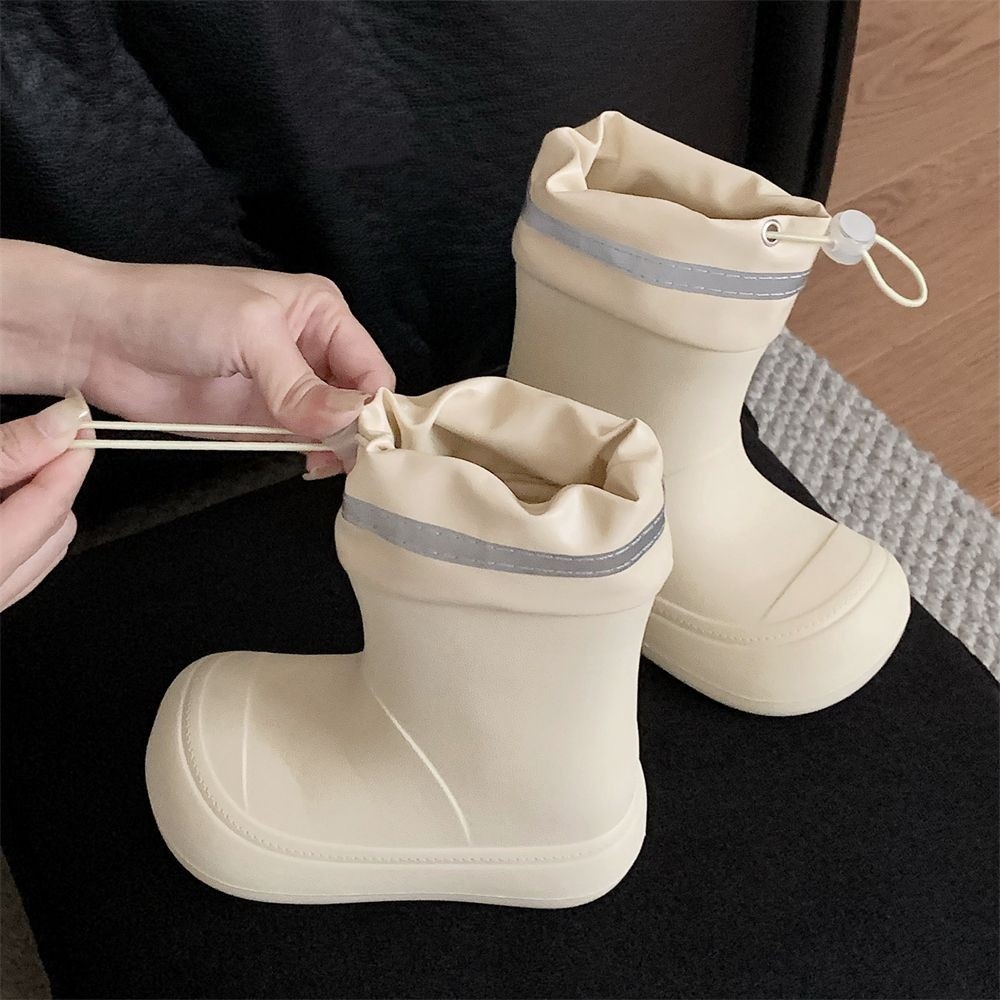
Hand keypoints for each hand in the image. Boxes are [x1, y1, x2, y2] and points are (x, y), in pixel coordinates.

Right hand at [0, 394, 91, 609]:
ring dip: (32, 507)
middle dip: (46, 483)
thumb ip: (8, 452)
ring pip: (43, 549)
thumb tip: (64, 424)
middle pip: (56, 527)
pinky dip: (18, 530)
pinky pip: (20, 568)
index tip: (76, 418)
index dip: (69, 457)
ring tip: (3, 472)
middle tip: (22, 443)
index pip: (52, 504)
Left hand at [1, 241, 395, 476]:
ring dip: (336, 448)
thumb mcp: (248, 333)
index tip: (364, 437)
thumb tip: (349, 423)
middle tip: (343, 456)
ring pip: (335, 427)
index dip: (372, 403)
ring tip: (323, 463)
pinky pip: (302, 445)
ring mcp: (287, 390)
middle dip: (357, 429)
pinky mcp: (261, 422)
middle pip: (358, 401)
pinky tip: (307, 465)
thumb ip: (300, 383)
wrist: (101, 337)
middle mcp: (312, 351)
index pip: (371, 367)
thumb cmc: (176, 310)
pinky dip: (311, 458)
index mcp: (320, 314)